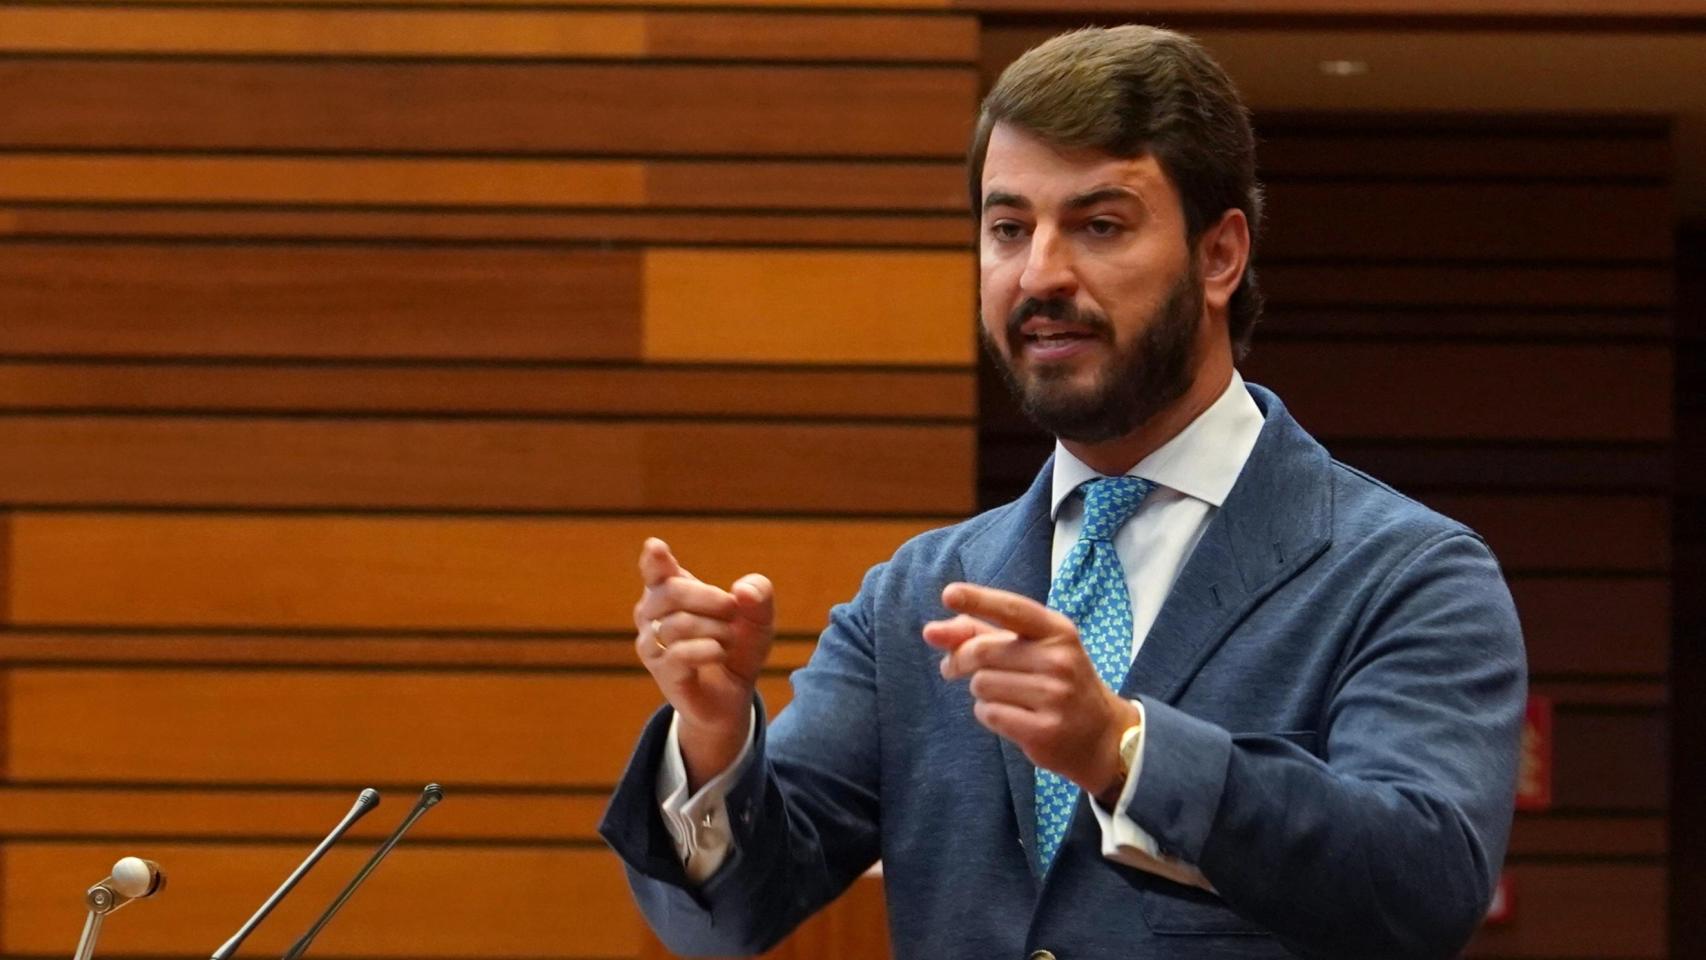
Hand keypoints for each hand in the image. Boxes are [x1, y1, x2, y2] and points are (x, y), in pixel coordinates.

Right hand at [633, 538, 774, 788]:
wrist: (732, 697)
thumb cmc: (738, 648)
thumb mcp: (758, 619)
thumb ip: (759, 596)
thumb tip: (742, 590)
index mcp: (670, 592)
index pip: (655, 570)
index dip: (654, 560)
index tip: (656, 547)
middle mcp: (652, 615)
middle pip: (671, 591)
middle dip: (709, 597)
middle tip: (733, 610)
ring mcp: (652, 645)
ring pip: (678, 624)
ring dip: (715, 629)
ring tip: (728, 641)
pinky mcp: (662, 673)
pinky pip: (679, 654)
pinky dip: (707, 650)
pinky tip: (719, 653)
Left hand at [923, 582, 1137, 799]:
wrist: (1100, 735)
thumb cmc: (1056, 682)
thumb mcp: (1032, 649)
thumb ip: (982, 633)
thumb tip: (933, 631)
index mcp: (1058, 631)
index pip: (1013, 610)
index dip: (979, 600)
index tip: (949, 594)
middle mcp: (1060, 660)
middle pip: (982, 651)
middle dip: (959, 659)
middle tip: (952, 668)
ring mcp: (1055, 696)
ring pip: (981, 684)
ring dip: (980, 690)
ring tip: (1003, 695)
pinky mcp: (1044, 730)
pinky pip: (988, 713)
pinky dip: (988, 713)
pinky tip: (1010, 715)